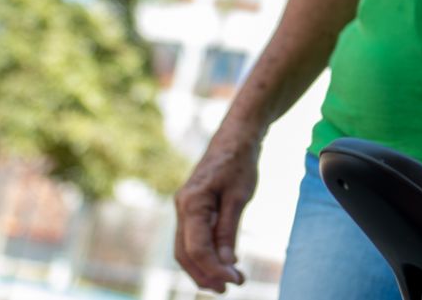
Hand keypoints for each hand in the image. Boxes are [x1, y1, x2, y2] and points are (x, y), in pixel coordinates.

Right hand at [173, 130, 259, 292]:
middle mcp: (182, 207)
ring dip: (202, 268)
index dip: (214, 269)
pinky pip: (191, 238)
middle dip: (204, 275)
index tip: (235, 281)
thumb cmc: (239, 162)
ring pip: (185, 249)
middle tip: (228, 289)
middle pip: (185, 253)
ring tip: (225, 283)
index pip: (197, 248)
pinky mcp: (191, 209)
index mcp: (191, 202)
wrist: (235, 136)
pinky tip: (221, 263)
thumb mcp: (239, 197)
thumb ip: (228, 231)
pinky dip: (203, 255)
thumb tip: (225, 263)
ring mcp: (184, 208)